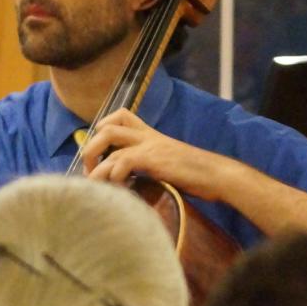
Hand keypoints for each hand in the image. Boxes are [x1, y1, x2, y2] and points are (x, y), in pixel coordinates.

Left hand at [82, 108, 241, 201]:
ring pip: (109, 141)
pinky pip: (122, 160)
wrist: (216, 175)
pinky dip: (114, 175)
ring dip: (96, 166)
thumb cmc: (195, 174)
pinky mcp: (154, 159)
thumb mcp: (167, 164)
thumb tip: (128, 181)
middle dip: (90, 148)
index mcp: (150, 135)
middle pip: (107, 126)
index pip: (120, 116)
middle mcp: (147, 136)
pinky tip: (119, 189)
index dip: (102, 129)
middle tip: (90, 172)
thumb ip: (148, 165)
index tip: (98, 154)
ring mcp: (150, 145)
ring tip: (97, 185)